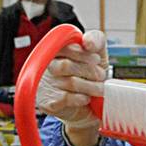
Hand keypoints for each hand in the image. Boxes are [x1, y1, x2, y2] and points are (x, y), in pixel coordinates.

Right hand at [35, 30, 107, 145]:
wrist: (88, 105)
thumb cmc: (90, 75)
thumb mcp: (97, 53)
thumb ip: (95, 40)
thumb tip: (87, 42)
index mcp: (57, 50)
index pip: (64, 47)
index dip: (83, 54)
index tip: (96, 59)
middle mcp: (47, 65)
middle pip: (66, 66)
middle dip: (90, 71)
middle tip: (100, 76)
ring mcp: (45, 84)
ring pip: (70, 82)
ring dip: (91, 86)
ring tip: (98, 89)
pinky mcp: (48, 102)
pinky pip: (66, 98)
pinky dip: (81, 98)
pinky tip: (85, 98)